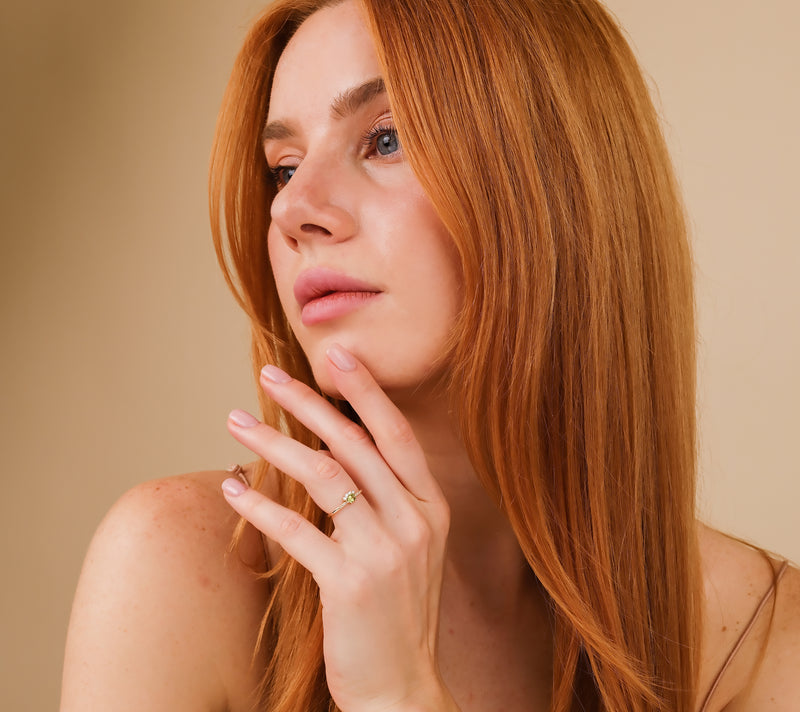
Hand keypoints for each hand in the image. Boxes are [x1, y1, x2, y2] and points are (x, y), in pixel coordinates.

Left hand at [221, 343, 457, 711]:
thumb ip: (383, 496)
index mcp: (429, 505)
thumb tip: (336, 445)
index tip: (337, 353)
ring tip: (235, 423)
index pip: (396, 432)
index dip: (366, 390)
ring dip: (273, 444)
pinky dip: (260, 505)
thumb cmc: (395, 608)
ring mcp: (384, 552)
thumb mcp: (408, 544)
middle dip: (308, 402)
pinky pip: (296, 531)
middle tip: (269, 375)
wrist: (401, 686)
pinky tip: (233, 487)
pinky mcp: (349, 584)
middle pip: (354, 443)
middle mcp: (413, 520)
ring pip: (322, 476)